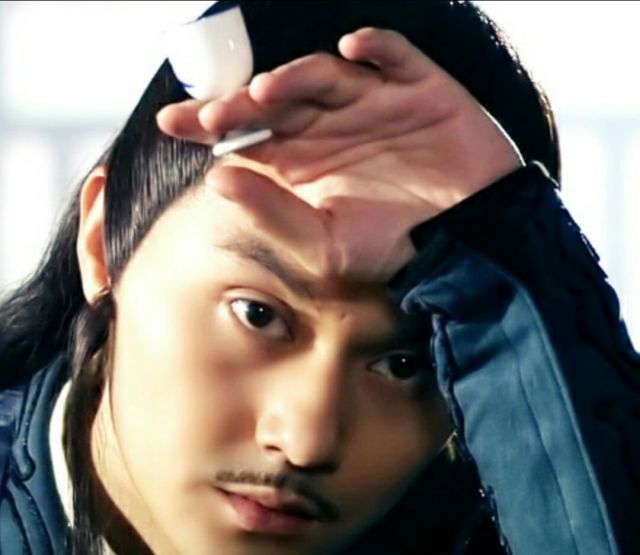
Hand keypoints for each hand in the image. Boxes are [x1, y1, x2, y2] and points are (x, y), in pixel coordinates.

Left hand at [157, 27, 522, 279]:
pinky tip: (353, 51)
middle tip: (214, 111)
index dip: (212, 123)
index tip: (174, 123)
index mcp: (308, 163)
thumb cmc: (393, 250)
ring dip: (297, 77)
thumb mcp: (325, 247)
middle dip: (243, 103)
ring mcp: (376, 104)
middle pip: (279, 99)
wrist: (465, 245)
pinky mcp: (421, 91)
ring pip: (326, 75)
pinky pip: (396, 58)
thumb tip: (217, 181)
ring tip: (267, 91)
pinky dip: (377, 50)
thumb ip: (272, 216)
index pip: (251, 134)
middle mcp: (334, 128)